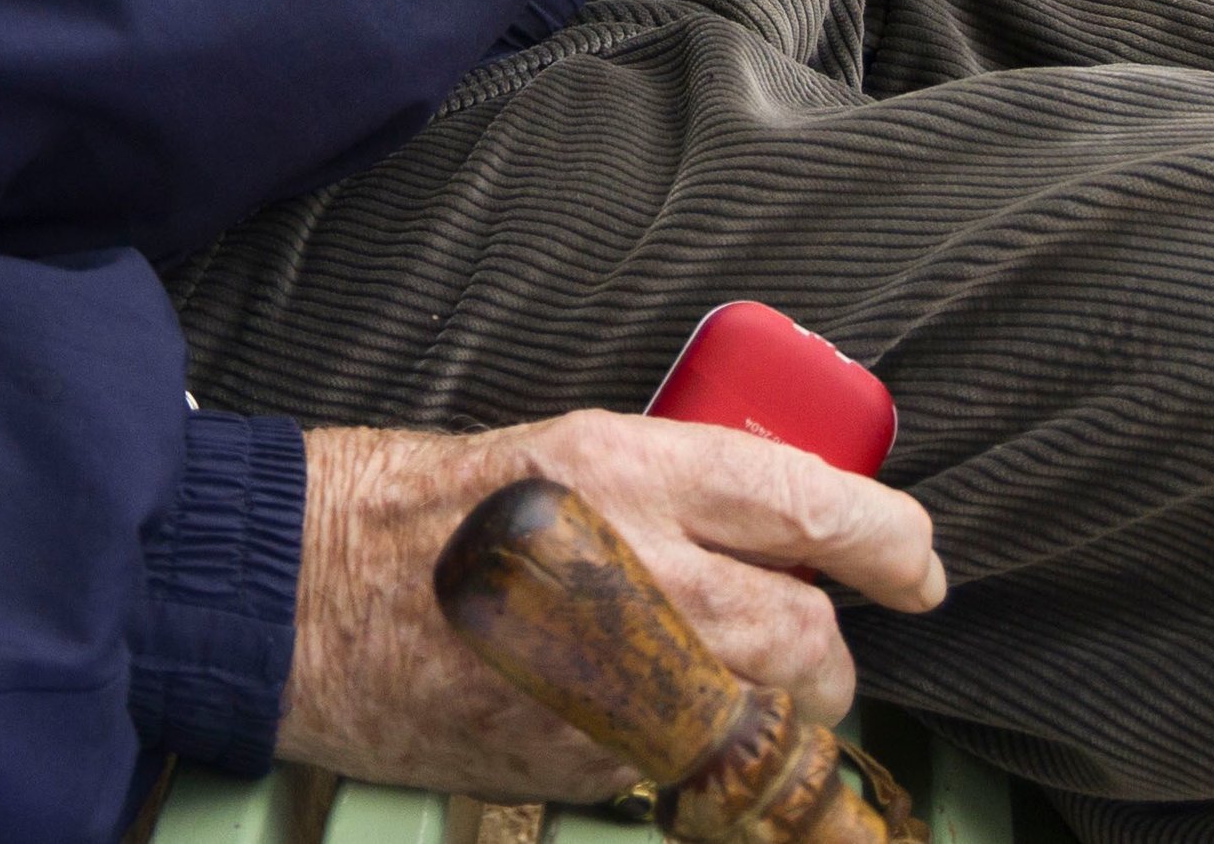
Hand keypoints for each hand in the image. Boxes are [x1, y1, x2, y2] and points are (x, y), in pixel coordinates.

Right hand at [273, 410, 944, 797]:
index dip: (893, 544)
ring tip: (723, 674)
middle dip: (826, 644)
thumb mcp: (558, 448)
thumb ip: (678, 485)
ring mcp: (615, 682)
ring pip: (769, 712)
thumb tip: (786, 529)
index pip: (816, 508)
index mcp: (629, 469)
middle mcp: (637, 574)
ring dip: (773, 702)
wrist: (297, 593)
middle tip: (802, 629)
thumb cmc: (416, 507)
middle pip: (812, 635)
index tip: (916, 566)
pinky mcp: (589, 760)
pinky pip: (694, 765)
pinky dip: (693, 745)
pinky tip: (638, 707)